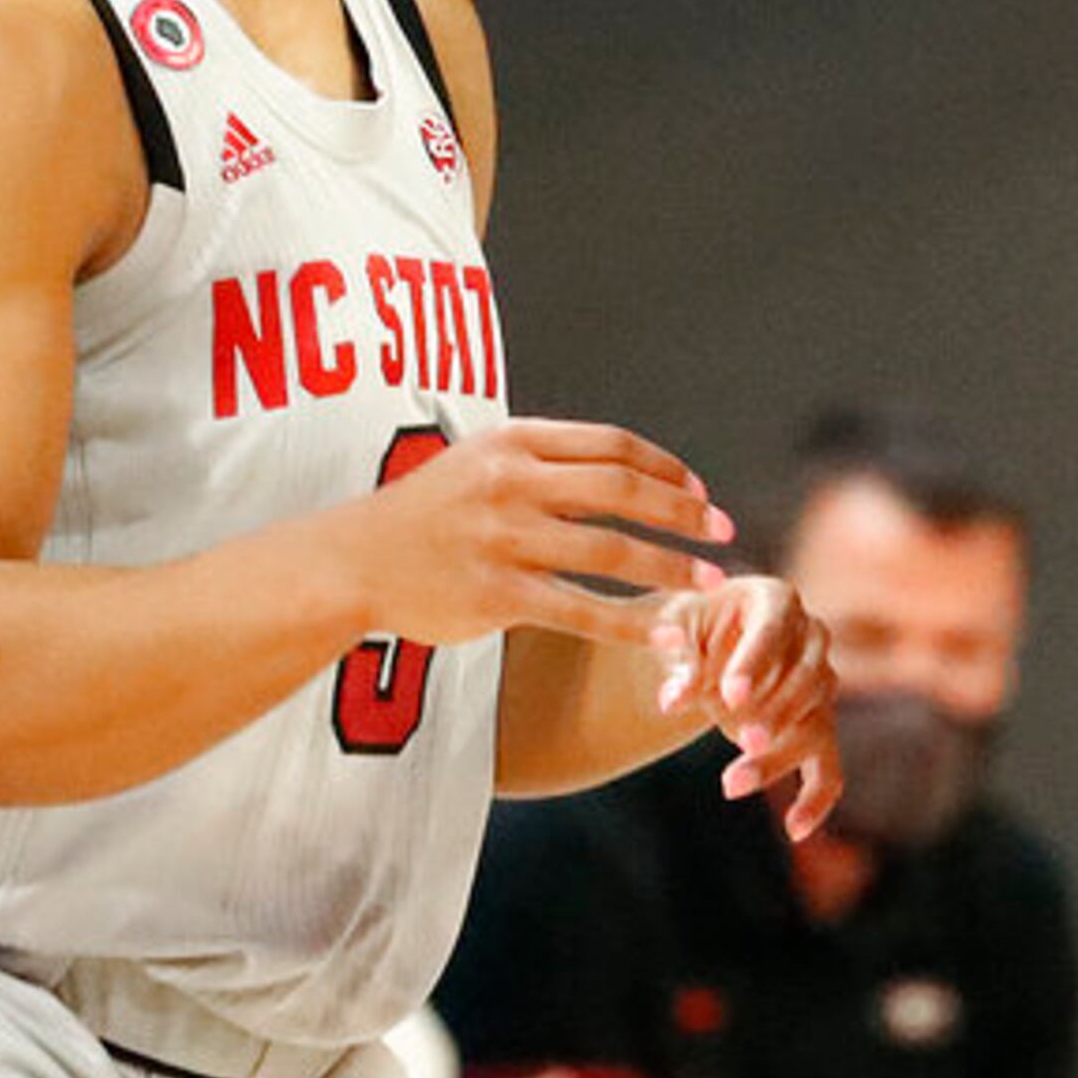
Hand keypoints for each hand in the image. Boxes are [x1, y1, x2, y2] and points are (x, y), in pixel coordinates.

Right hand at [331, 418, 734, 649]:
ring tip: (709, 583)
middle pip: (622, 492)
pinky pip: (580, 610)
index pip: (613, 446)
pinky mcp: (496, 595)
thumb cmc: (430, 510)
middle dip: (683, 514)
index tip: (700, 492)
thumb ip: (549, 460)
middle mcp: (512, 483)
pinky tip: (664, 635)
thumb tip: (632, 469)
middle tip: (723, 532)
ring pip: (610, 552)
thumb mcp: (484, 460)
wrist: (354, 559)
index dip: (667, 468)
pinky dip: (629, 623)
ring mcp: (502, 540)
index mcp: (515, 442)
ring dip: (669, 568)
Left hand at [649, 578, 843, 840]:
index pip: (773, 630)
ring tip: (731, 783)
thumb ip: (677, 662)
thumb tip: (671, 700)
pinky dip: (817, 798)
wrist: (707, 645)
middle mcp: (811, 638)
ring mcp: (821, 684)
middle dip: (775, 713)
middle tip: (742, 740)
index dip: (754, 664)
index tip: (729, 697)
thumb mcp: (675, 633)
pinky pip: (829, 766)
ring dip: (779, 756)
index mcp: (775, 599)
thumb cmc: (690, 626)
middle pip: (806, 679)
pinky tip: (794, 829)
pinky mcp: (817, 727)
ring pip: (816, 724)